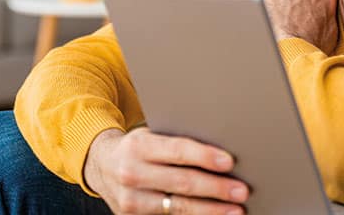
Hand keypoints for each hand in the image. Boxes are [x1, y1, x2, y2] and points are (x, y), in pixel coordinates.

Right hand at [85, 128, 248, 213]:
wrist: (101, 164)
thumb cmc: (139, 147)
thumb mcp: (151, 135)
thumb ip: (177, 142)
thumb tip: (220, 151)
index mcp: (139, 145)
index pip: (178, 151)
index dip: (205, 156)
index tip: (229, 162)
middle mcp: (131, 172)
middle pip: (182, 182)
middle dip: (216, 188)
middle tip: (242, 191)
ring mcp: (130, 199)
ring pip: (178, 207)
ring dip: (211, 210)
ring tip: (235, 209)